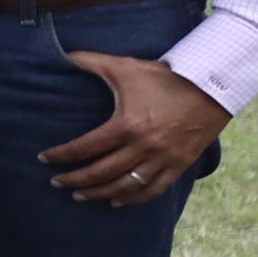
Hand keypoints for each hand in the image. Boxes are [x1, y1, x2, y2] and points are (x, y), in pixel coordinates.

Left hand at [43, 52, 229, 206]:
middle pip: (101, 173)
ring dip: (99, 194)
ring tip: (80, 196)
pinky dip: (133, 199)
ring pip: (124, 186)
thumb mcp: (127, 67)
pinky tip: (116, 202)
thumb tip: (63, 54)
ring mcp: (163, 159)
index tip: (43, 160)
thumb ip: (92, 62)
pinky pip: (153, 190)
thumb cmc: (166, 76)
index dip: (61, 156)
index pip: (85, 148)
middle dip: (74, 180)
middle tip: (56, 183)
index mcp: (127, 125)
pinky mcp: (179, 165)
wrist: (214, 87)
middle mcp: (144, 147)